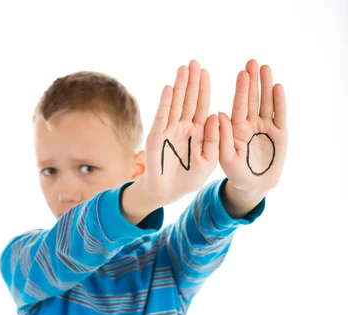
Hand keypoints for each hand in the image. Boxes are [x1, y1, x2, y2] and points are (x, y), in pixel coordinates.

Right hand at [140, 59, 218, 206]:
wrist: (168, 192)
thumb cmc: (190, 178)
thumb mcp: (209, 161)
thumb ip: (213, 140)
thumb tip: (216, 115)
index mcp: (198, 131)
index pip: (202, 106)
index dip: (204, 89)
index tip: (206, 72)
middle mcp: (184, 127)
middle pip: (189, 100)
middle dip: (192, 82)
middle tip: (195, 62)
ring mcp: (170, 130)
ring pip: (176, 104)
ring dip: (179, 86)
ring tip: (183, 68)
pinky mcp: (157, 136)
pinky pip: (162, 117)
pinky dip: (166, 103)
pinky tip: (169, 89)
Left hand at [218, 59, 287, 197]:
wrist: (253, 186)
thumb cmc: (236, 174)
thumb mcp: (225, 158)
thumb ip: (222, 138)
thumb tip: (219, 114)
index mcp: (236, 128)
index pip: (238, 105)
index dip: (240, 90)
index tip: (241, 73)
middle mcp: (251, 124)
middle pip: (253, 99)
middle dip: (253, 81)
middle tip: (252, 62)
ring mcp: (266, 127)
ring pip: (266, 103)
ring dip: (266, 86)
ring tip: (266, 68)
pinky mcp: (280, 134)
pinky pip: (280, 115)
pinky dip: (279, 102)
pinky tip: (278, 87)